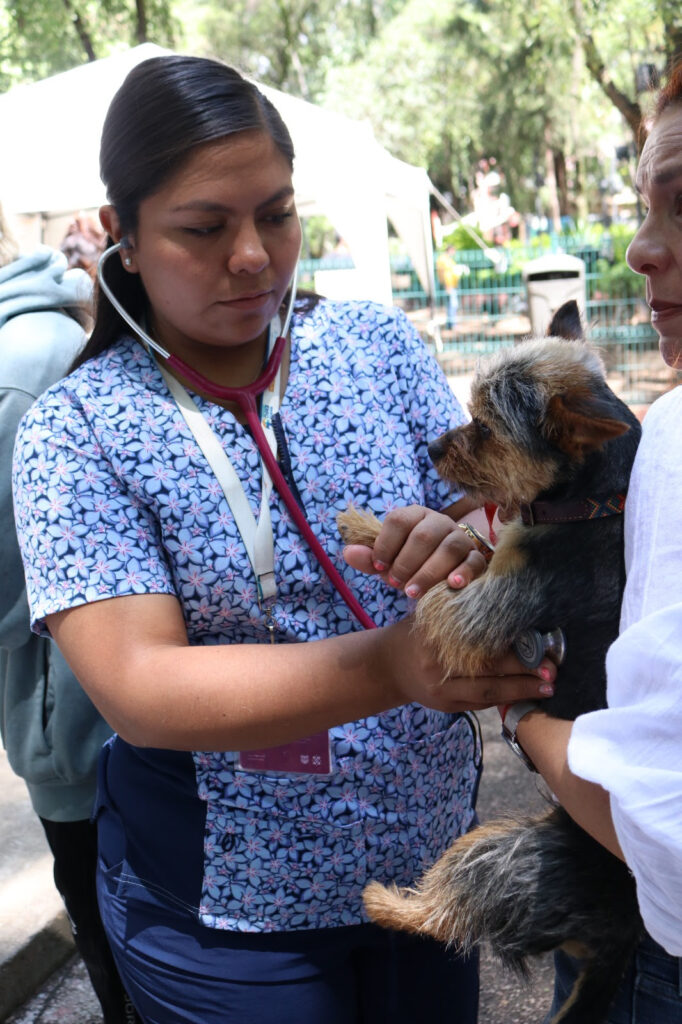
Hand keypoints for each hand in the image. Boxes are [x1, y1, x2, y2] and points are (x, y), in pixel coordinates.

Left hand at [342, 504, 486, 598]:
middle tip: (394, 583)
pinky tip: (451, 585)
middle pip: (424, 535)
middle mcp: (440, 522)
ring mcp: (461, 539)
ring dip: (428, 572)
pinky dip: (463, 573)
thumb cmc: (410, 567)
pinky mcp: (476, 558)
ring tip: (412, 592)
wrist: (439, 582)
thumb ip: (370, 559)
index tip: (378, 567)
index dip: (385, 544)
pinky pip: (474, 562)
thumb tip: (347, 552)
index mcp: (415, 516)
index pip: (399, 520)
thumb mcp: (388, 563)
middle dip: (406, 562)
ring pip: (449, 548)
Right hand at [380, 618, 556, 713]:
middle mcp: (437, 666)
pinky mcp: (445, 706)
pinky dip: (504, 699)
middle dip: (523, 671)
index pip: (479, 642)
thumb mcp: (432, 611)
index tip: (540, 642)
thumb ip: (460, 604)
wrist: (389, 665)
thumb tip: (503, 591)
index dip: (511, 644)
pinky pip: (480, 704)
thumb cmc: (419, 631)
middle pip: (487, 671)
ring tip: (548, 686)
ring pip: (487, 693)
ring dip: (521, 690)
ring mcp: (440, 691)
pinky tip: (526, 694)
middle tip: (552, 668)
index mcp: (435, 637)